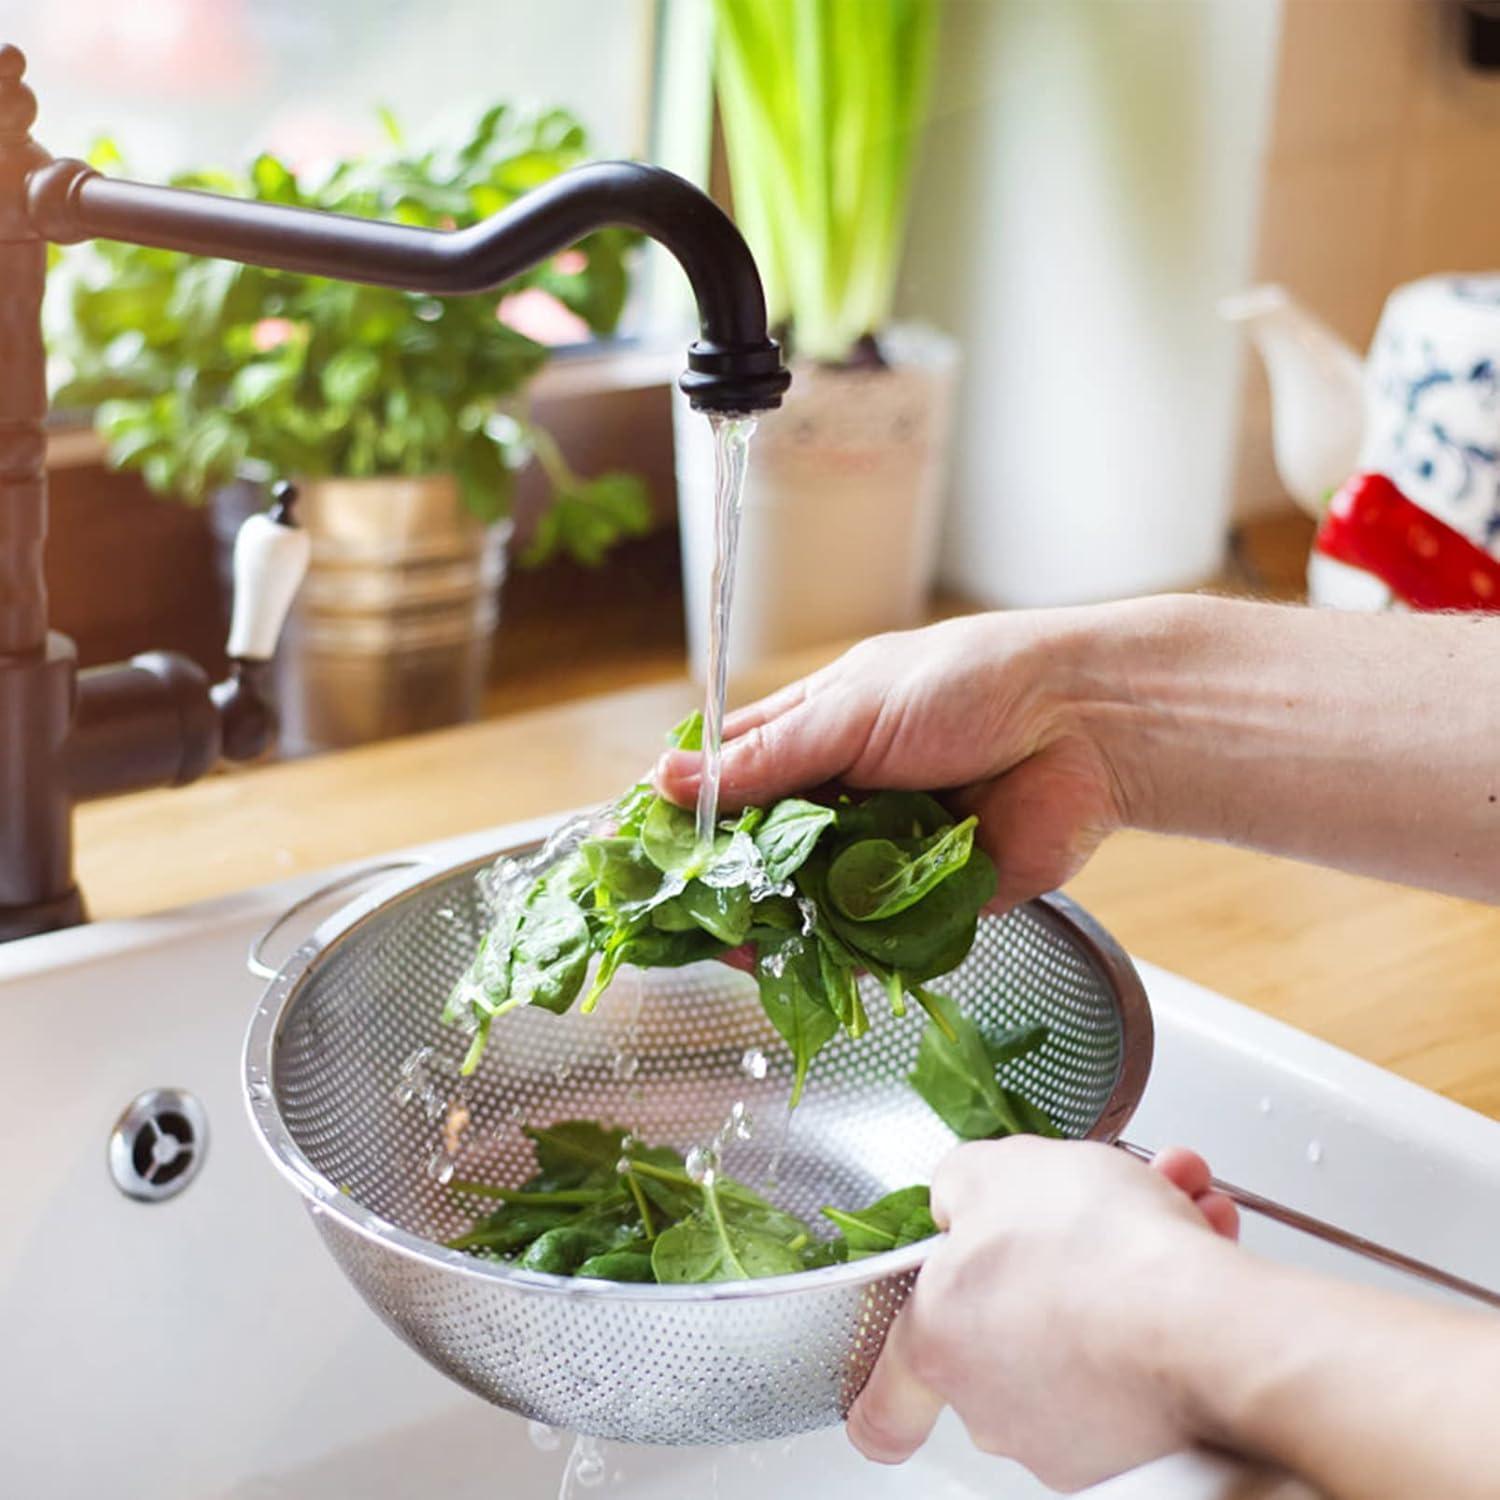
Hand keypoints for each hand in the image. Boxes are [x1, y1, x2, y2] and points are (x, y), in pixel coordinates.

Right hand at [655, 611, 1130, 909]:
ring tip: (742, 946)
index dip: (687, 811)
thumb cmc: (969, 686)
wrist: (1084, 727)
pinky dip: (842, 951)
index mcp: (817, 732)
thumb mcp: (850, 713)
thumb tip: (667, 781)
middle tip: (686, 916)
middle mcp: (843, 794)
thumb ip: (764, 761)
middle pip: (763, 851)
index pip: (731, 774)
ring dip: (778, 923)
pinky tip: (806, 963)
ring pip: (809, 900)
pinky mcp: (926, 898)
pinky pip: (871, 936)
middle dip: (728, 883)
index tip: (643, 850)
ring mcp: (881, 849)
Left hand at [847, 1139, 1240, 1491]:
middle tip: (1086, 1210)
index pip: (885, 1404)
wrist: (1208, 1327)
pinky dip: (1172, 1294)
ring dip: (1122, 1261)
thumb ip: (960, 1183)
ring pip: (1086, 1328)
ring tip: (1168, 1197)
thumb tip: (959, 1200)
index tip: (886, 1393)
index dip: (884, 1394)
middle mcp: (997, 1406)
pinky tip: (1199, 1233)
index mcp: (940, 1343)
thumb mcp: (999, 1170)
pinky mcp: (1147, 1444)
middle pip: (1005, 1327)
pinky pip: (1148, 1351)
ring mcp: (1073, 1434)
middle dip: (1049, 1258)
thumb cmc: (1096, 1255)